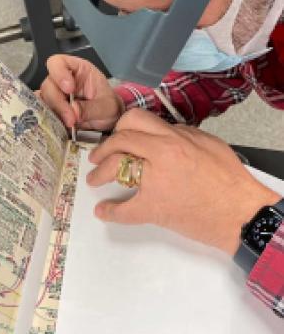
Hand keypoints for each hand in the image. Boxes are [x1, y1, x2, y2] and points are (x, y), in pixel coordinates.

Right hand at [39, 55, 123, 130]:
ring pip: (43, 101)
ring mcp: (55, 96)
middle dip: (58, 103)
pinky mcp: (51, 111)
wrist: (108, 121)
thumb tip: (73, 111)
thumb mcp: (106, 107)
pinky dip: (48, 121)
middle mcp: (62, 80)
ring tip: (69, 126)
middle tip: (71, 119)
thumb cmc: (109, 106)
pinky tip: (58, 128)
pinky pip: (42, 114)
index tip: (69, 89)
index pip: (58, 62)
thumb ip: (91, 108)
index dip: (59, 74)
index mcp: (77, 70)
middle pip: (48, 85)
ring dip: (54, 114)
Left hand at [87, 109, 279, 254]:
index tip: (115, 137)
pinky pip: (124, 209)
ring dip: (99, 173)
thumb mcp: (207, 142)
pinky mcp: (154, 208)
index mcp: (174, 137)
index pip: (134, 121)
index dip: (119, 128)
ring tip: (93, 180)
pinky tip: (103, 211)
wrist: (241, 212)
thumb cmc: (230, 178)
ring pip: (115, 167)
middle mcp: (161, 154)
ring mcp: (155, 181)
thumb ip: (181, 133)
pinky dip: (111, 211)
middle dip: (103, 149)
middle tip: (96, 158)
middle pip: (119, 141)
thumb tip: (161, 133)